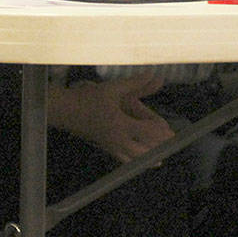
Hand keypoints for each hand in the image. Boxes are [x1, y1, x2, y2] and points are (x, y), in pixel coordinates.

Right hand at [47, 73, 174, 161]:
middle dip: (159, 148)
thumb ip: (135, 83)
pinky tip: (139, 159)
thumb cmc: (87, 99)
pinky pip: (124, 160)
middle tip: (170, 143)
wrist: (64, 111)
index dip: (161, 133)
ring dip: (149, 157)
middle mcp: (118, 140)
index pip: (148, 133)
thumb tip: (154, 75)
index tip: (172, 131)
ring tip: (160, 156)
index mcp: (121, 126)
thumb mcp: (113, 88)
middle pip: (145, 151)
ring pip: (135, 160)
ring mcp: (111, 147)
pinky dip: (135, 161)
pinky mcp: (105, 148)